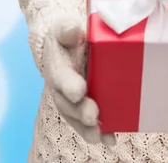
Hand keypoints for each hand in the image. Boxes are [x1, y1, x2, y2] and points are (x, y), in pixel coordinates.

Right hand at [42, 15, 115, 146]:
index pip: (60, 76)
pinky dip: (99, 132)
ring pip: (76, 117)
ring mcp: (71, 100)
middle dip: (80, 111)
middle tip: (93, 116)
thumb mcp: (65, 28)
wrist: (65, 45)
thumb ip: (67, 29)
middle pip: (67, 103)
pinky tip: (110, 138)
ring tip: (101, 135)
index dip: (68, 84)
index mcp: (56, 66)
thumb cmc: (67, 36)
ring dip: (88, 128)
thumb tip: (73, 30)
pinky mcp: (83, 105)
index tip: (79, 91)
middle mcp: (61, 87)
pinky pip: (88, 122)